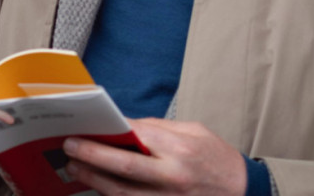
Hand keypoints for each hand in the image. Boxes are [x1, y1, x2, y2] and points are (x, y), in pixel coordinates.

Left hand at [63, 117, 246, 195]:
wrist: (244, 192)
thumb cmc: (217, 157)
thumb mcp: (193, 131)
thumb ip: (157, 129)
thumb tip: (122, 125)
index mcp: (180, 150)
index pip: (136, 138)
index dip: (108, 132)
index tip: (86, 126)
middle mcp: (173, 177)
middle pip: (125, 168)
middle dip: (93, 156)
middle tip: (69, 147)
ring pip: (123, 193)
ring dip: (95, 180)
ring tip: (75, 167)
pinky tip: (97, 187)